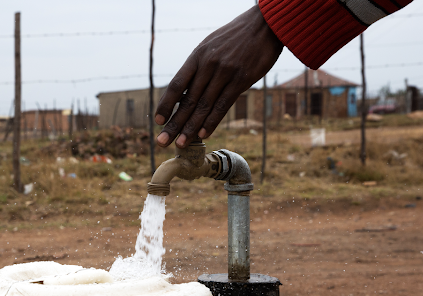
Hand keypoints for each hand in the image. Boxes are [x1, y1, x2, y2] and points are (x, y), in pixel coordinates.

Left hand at [155, 5, 282, 147]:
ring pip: (204, 106)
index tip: (157, 120)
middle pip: (187, 100)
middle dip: (174, 123)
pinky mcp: (241, 80)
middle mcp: (208, 65)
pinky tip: (204, 134)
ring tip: (181, 143)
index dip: (166, 104)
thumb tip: (186, 90)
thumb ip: (199, 66)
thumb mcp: (211, 45)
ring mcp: (225, 73)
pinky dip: (212, 121)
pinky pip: (223, 104)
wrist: (264, 25)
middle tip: (162, 141)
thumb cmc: (236, 37)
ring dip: (191, 127)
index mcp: (197, 56)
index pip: (176, 84)